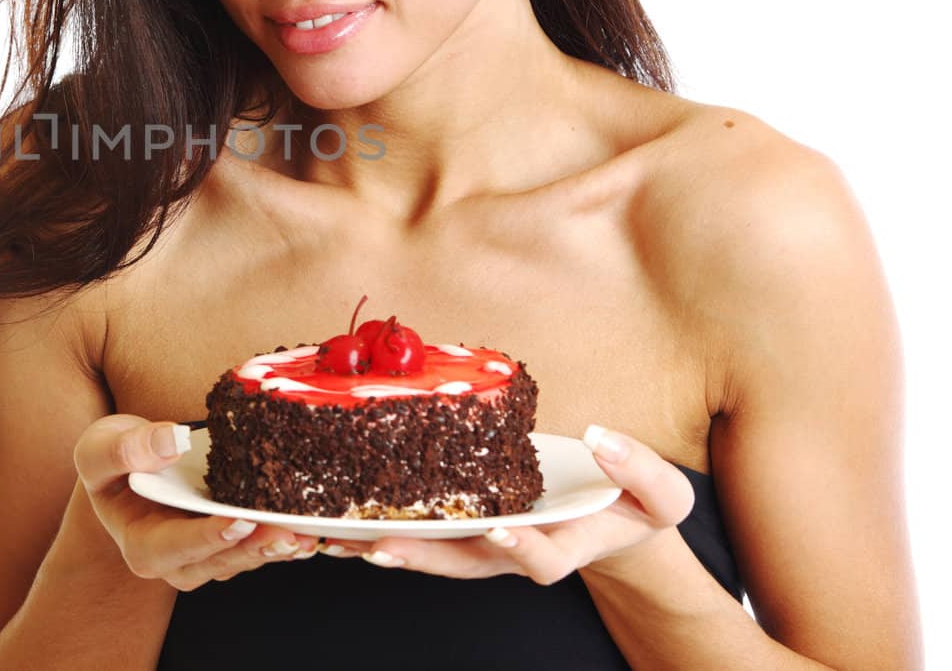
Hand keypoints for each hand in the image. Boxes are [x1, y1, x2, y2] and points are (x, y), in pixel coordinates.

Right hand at [73, 414, 321, 590]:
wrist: (129, 461)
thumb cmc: (112, 457)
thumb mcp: (101, 447)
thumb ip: (127, 448)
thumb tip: (171, 441)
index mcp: (141, 547)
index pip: (176, 546)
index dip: (208, 536)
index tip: (239, 521)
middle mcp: (176, 562)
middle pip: (218, 561)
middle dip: (253, 548)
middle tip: (287, 534)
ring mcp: (205, 556)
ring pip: (243, 558)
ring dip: (275, 548)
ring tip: (305, 534)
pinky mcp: (228, 542)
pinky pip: (257, 546)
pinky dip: (283, 540)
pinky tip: (310, 532)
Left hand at [328, 425, 695, 582]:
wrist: (613, 516)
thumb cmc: (635, 503)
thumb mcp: (662, 492)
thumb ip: (641, 469)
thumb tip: (603, 439)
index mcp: (568, 547)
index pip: (544, 559)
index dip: (523, 548)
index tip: (501, 529)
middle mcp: (518, 552)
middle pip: (468, 564)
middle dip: (423, 557)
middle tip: (379, 546)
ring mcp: (488, 544)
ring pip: (435, 553)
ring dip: (390, 546)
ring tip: (341, 538)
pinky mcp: (466, 526)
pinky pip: (423, 531)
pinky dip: (384, 528)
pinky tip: (341, 521)